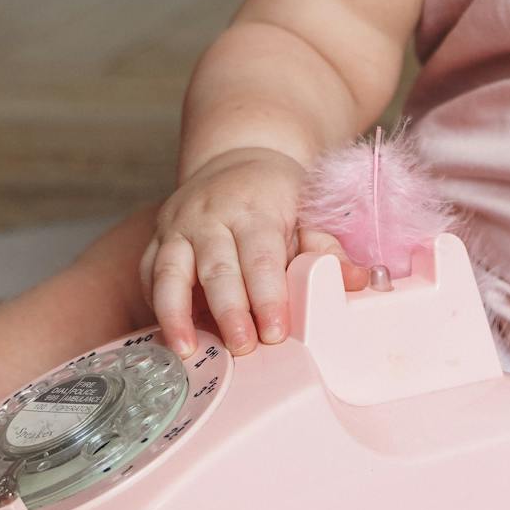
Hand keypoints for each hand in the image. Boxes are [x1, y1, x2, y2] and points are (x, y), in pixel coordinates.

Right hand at [141, 148, 317, 359]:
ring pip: (169, 271)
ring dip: (175, 313)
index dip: (267, 296)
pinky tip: (169, 334)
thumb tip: (360, 282)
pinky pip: (149, 273)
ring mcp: (177, 226)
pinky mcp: (156, 239)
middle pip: (216, 268)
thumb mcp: (309, 212)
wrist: (238, 159)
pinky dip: (155, 305)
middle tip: (242, 348)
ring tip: (186, 350)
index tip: (276, 332)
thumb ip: (329, 250)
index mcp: (253, 208)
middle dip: (228, 311)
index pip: (260, 257)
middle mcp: (209, 215)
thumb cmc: (277, 195)